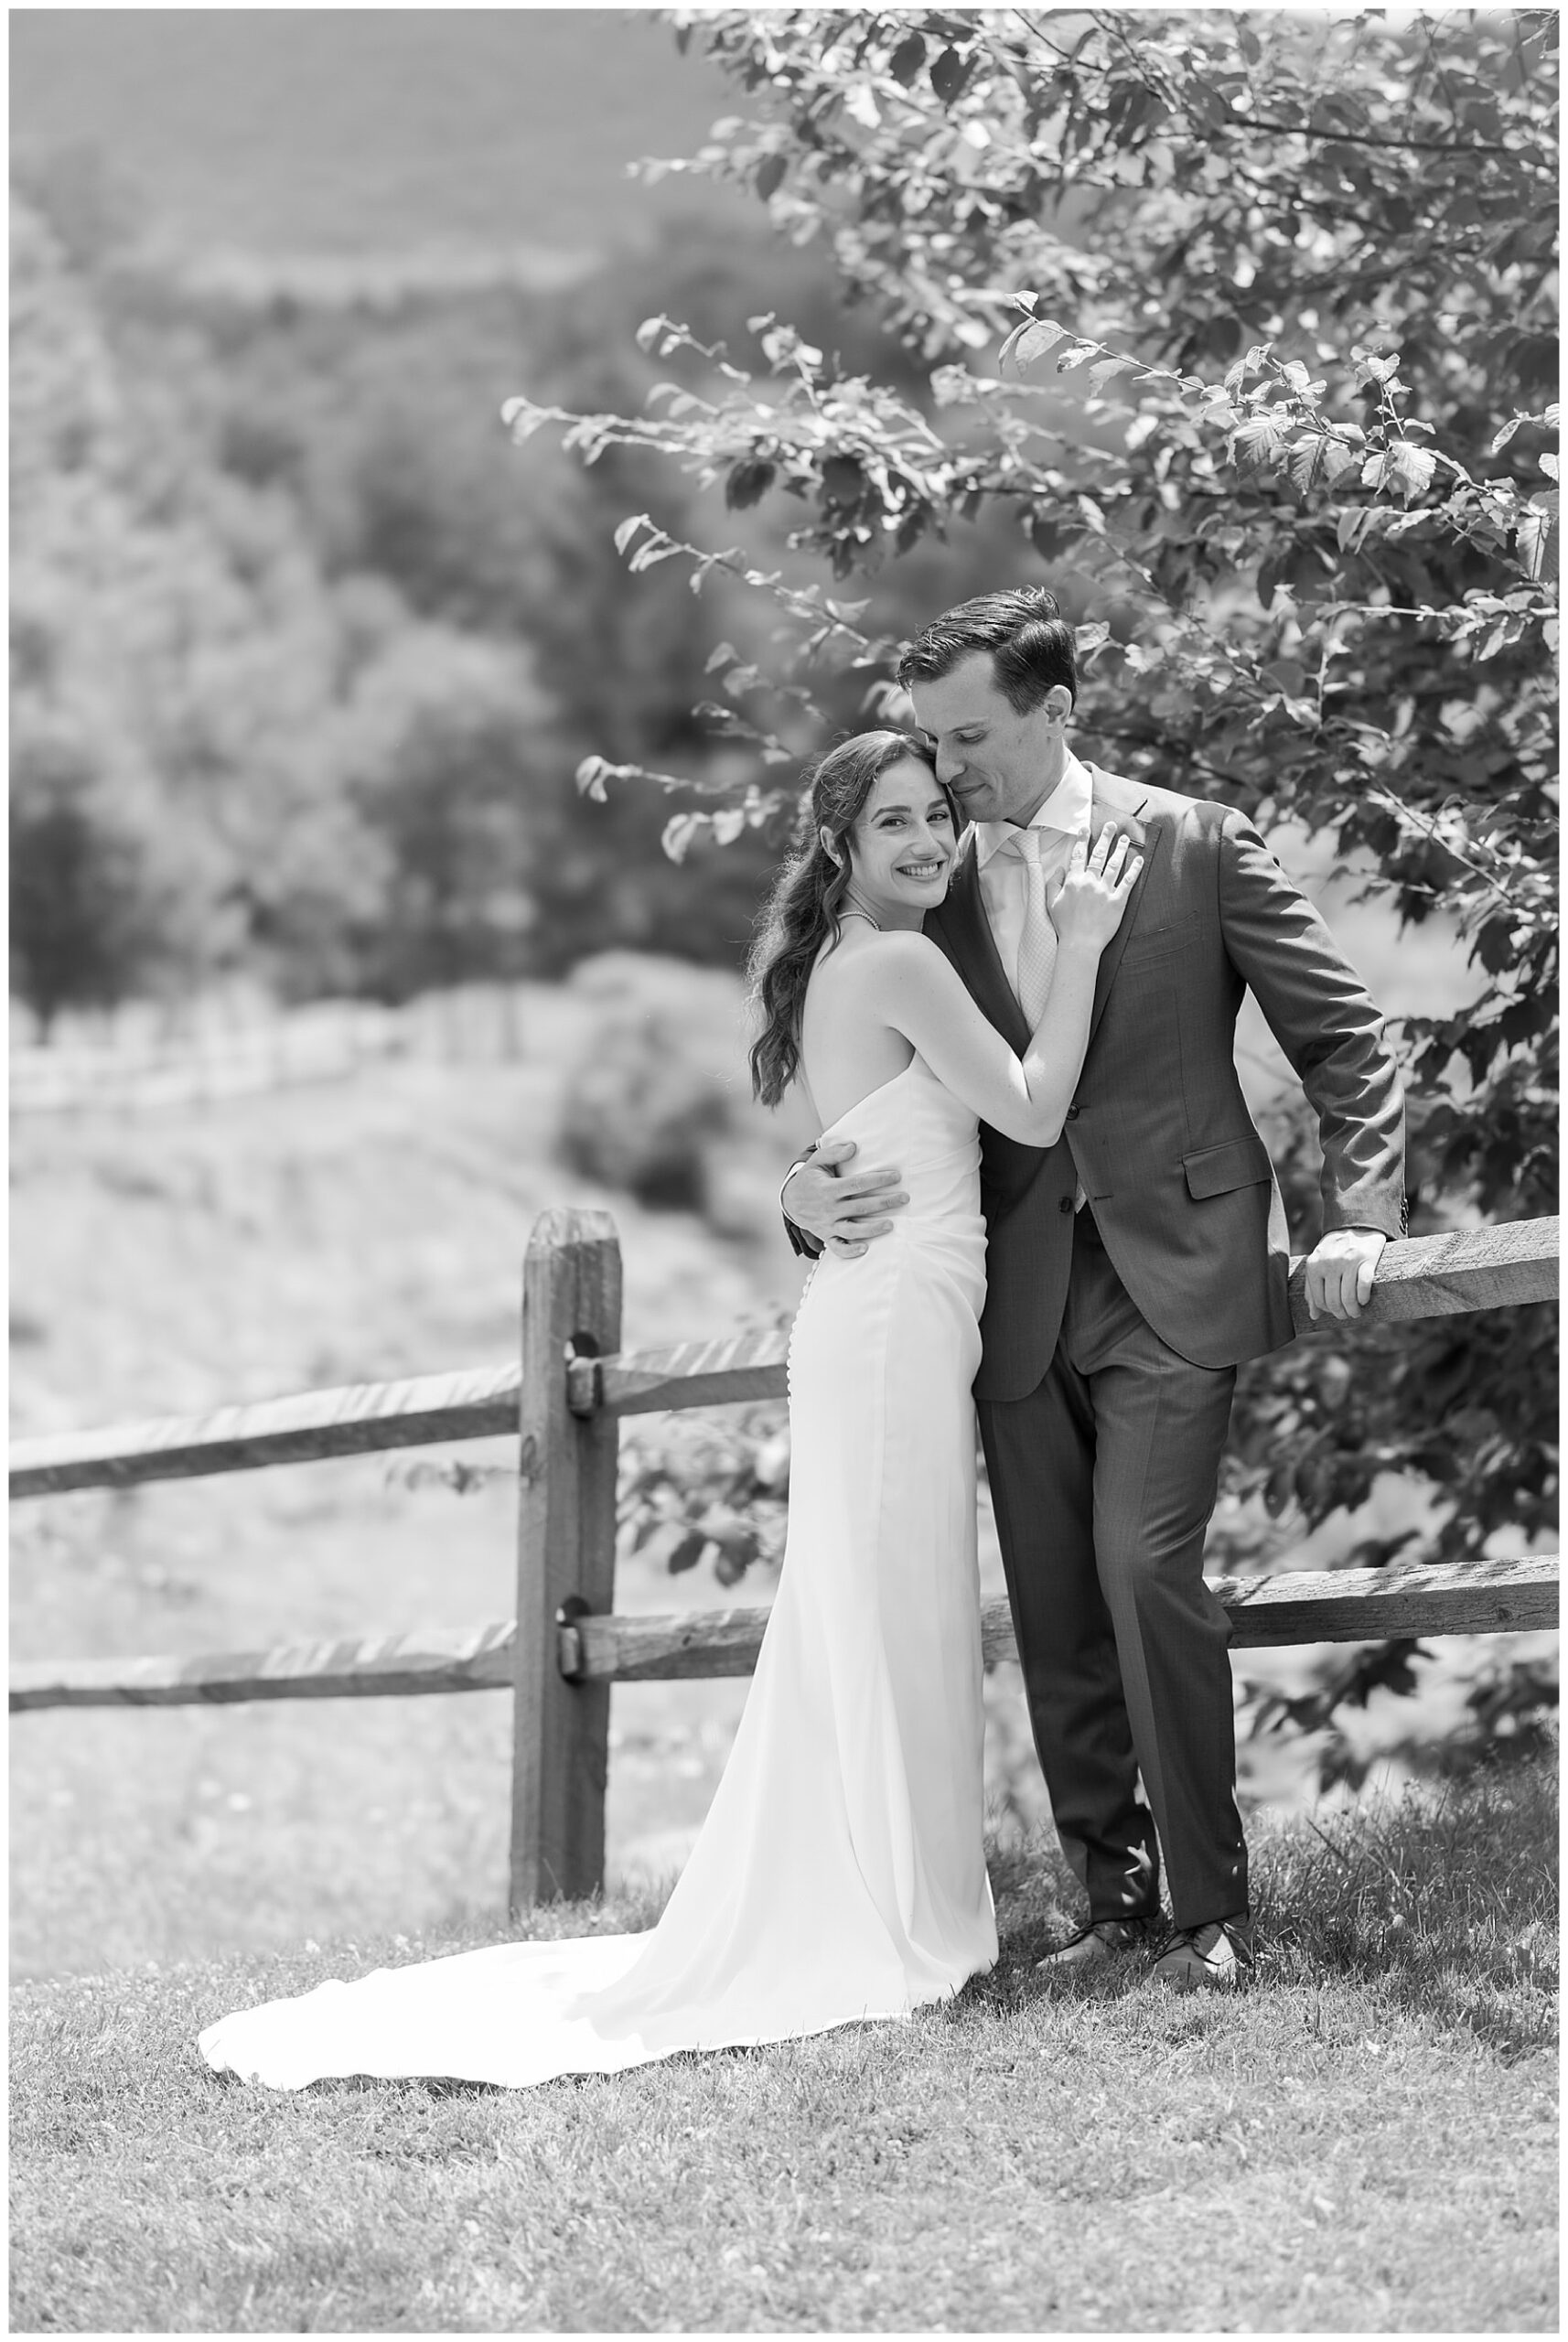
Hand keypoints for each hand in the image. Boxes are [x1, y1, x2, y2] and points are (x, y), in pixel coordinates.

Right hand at [782, 1138, 907, 1258]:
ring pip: (852, 1230)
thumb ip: (833, 1153)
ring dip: (872, 1229)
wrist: (790, 1201)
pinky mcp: (827, 1236)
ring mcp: (828, 1224)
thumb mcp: (816, 1161)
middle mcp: (829, 1208)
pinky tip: (866, 1248)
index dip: (877, 1180)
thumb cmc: (809, 1178)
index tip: (896, 1176)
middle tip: (904, 1198)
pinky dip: (850, 1251)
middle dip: (884, 1203)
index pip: (856, 1184)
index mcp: (828, 1188)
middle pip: (860, 1207)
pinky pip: (838, 1247)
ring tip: (891, 1225)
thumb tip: (853, 1146)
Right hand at [1047, 824, 1142, 952]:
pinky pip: (1128, 882)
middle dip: (1105, 838)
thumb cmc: (1065, 926)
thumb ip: (1053, 884)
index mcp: (1074, 881)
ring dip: (1120, 849)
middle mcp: (1090, 882)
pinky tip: (1139, 859)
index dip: (1082, 840)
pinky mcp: (1118, 901)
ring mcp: (1105, 891)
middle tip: (1111, 825)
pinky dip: (1134, 870)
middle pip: (1099, 855)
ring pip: (1114, 865)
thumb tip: (1059, 869)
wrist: (1080, 944)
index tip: (1086, 829)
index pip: (1079, 855)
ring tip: (1125, 838)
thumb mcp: (1051, 904)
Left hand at [1303, 1226, 1387, 1321]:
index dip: (1327, 1310)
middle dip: (1341, 1313)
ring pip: (1349, 1297)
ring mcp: (1348, 1260)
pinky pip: (1364, 1285)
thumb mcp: (1318, 1264)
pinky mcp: (1367, 1259)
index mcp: (1314, 1265)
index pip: (1319, 1299)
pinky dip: (1364, 1297)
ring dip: (1353, 1310)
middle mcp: (1329, 1263)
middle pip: (1334, 1301)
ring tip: (1356, 1311)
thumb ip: (1312, 1288)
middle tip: (1346, 1315)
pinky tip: (1364, 1300)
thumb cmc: (1334, 1250)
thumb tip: (1314, 1315)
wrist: (1355, 1225)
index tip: (1335, 1312)